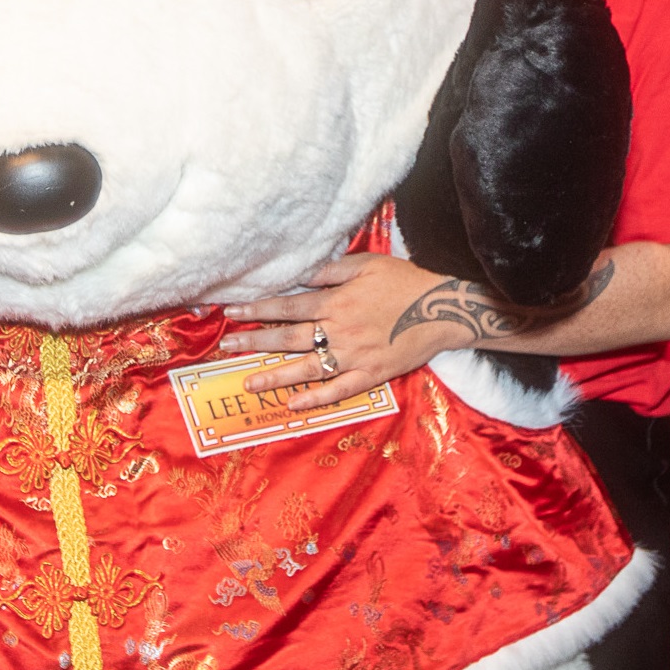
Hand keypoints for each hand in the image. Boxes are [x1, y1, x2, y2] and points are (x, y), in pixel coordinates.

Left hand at [219, 253, 513, 412]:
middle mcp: (338, 330)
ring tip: (249, 384)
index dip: (257, 308)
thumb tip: (300, 273)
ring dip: (275, 376)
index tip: (231, 311)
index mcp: (334, 301)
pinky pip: (339, 389)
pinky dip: (316, 398)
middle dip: (254, 341)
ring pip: (306, 367)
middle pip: (288, 337)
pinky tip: (294, 404)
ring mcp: (353, 355)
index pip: (286, 305)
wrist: (443, 308)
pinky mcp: (371, 374)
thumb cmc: (404, 281)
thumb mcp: (365, 264)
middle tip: (227, 346)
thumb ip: (330, 270)